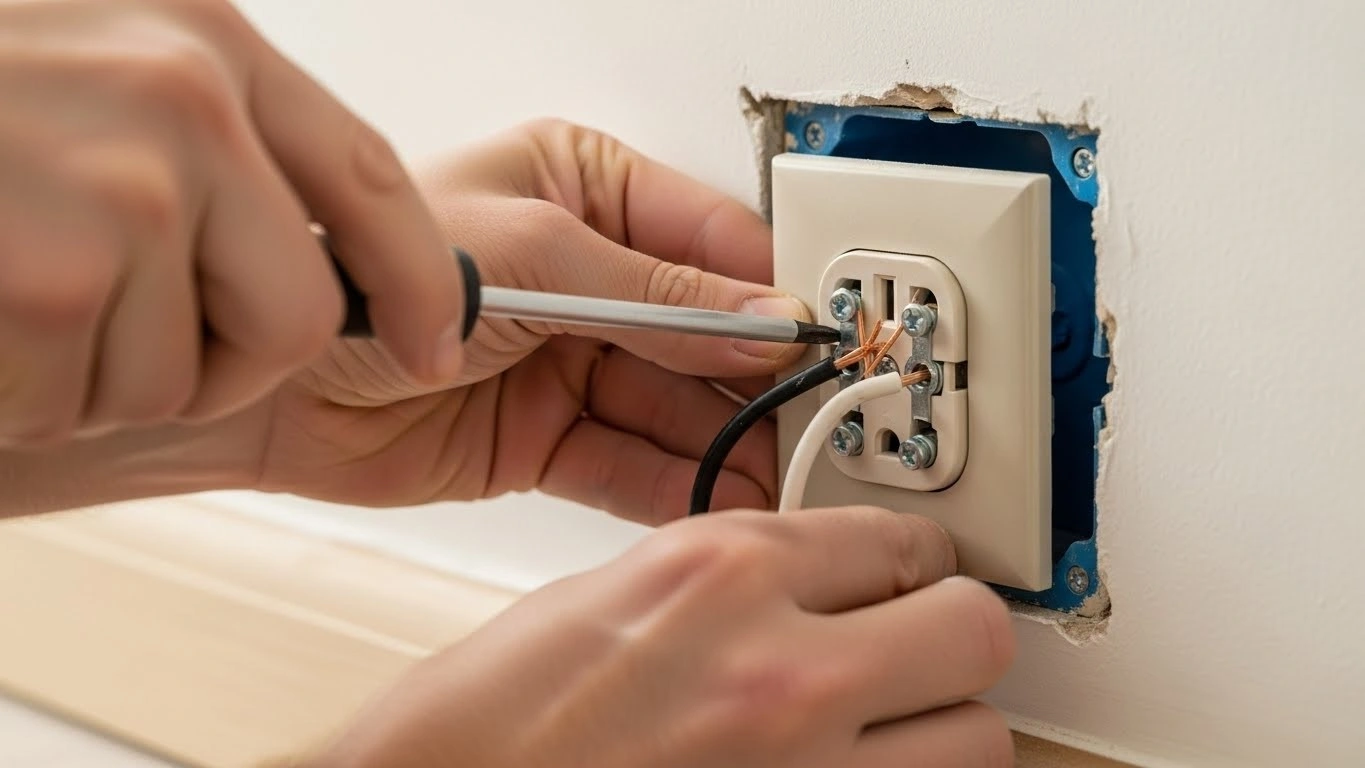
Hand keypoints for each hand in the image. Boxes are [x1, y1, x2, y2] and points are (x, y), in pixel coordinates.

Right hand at [0, 0, 465, 445]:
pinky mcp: (53, 278)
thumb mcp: (89, 68)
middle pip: (303, 312)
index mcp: (206, 43)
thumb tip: (305, 243)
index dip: (417, 281)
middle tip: (114, 337)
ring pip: (190, 377)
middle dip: (226, 363)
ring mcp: (124, 185)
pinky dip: (32, 398)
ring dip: (104, 378)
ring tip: (20, 301)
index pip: (368, 176)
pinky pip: (93, 403)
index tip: (435, 348)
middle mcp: (184, 97)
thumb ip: (204, 128)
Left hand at [251, 119, 809, 520]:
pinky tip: (723, 504)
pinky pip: (633, 465)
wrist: (268, 380)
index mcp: (587, 192)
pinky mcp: (548, 439)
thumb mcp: (535, 254)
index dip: (773, 298)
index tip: (826, 341)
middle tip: (823, 423)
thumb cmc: (369, 273)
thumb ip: (660, 294)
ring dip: (731, 444)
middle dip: (761, 382)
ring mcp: (572, 363)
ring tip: (787, 476)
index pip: (715, 244)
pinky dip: (678, 489)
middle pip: (708, 336)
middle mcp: (590, 279)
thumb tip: (764, 318)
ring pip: (679, 408)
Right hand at [310, 507, 1015, 767]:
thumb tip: (828, 581)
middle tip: (916, 643)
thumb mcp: (619, 594)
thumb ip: (740, 578)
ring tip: (887, 726)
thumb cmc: (488, 719)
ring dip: (941, 727)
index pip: (900, 539)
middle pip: (974, 631)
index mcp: (719, 575)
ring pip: (979, 739)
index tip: (907, 576)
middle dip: (950, 632)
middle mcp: (777, 671)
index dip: (910, 559)